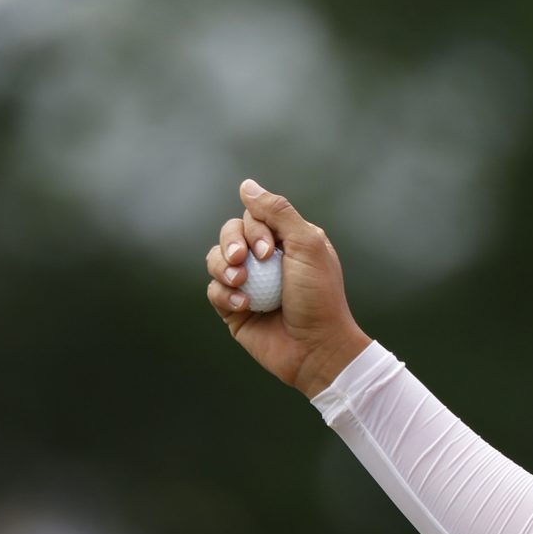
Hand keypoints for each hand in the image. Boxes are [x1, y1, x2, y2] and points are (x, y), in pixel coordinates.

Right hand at [200, 179, 370, 396]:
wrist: (315, 348)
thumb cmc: (319, 296)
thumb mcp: (306, 244)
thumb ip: (277, 211)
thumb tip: (246, 185)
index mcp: (285, 240)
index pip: (253, 216)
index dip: (254, 228)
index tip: (270, 251)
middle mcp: (265, 259)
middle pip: (230, 233)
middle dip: (232, 243)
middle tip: (244, 261)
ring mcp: (248, 284)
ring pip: (216, 259)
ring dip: (223, 267)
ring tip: (241, 284)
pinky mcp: (234, 309)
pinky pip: (213, 290)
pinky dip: (224, 294)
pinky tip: (243, 305)